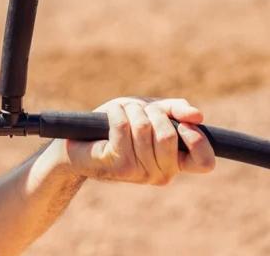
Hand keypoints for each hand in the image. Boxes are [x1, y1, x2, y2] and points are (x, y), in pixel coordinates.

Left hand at [63, 97, 214, 184]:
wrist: (80, 140)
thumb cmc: (118, 124)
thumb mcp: (149, 110)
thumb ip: (174, 110)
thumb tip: (198, 115)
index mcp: (175, 163)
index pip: (204, 162)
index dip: (197, 140)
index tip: (183, 124)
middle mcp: (161, 174)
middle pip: (169, 134)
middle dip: (152, 112)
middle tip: (139, 111)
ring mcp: (139, 173)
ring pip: (144, 127)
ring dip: (131, 110)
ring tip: (122, 112)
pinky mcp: (118, 165)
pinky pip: (123, 127)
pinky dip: (116, 112)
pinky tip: (110, 114)